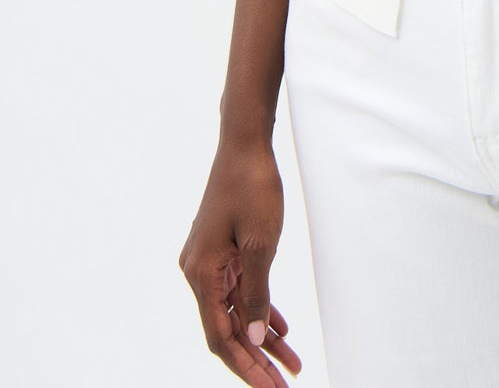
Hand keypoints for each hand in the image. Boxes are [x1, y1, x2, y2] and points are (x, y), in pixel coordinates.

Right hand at [179, 136, 302, 382]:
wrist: (246, 144)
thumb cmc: (252, 188)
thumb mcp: (260, 244)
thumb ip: (256, 293)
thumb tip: (255, 337)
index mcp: (201, 274)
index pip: (220, 336)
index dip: (245, 367)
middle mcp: (198, 272)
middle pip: (228, 329)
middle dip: (257, 360)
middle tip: (285, 385)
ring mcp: (210, 261)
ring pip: (237, 311)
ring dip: (263, 337)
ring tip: (291, 364)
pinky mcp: (222, 250)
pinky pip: (240, 290)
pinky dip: (260, 309)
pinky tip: (280, 329)